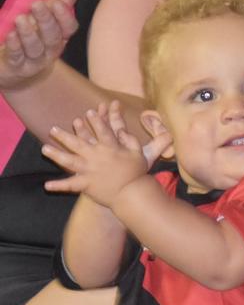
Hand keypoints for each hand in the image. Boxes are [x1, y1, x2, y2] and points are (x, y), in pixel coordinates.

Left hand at [0, 0, 81, 90]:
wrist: (16, 66)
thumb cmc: (36, 33)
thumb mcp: (49, 12)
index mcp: (60, 34)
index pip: (69, 27)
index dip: (64, 17)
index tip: (57, 2)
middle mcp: (51, 49)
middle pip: (53, 37)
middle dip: (46, 21)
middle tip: (37, 5)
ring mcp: (35, 60)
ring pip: (37, 49)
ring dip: (29, 35)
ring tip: (20, 20)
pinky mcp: (18, 66)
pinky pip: (18, 58)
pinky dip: (15, 47)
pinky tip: (11, 36)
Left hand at [42, 101, 171, 205]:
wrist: (132, 192)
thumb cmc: (137, 172)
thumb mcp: (138, 152)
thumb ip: (129, 139)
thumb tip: (121, 130)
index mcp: (110, 147)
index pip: (101, 130)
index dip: (95, 120)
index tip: (88, 112)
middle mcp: (96, 156)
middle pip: (77, 143)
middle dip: (64, 135)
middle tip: (53, 129)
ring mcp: (89, 170)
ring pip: (68, 160)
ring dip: (55, 154)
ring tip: (44, 148)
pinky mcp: (86, 184)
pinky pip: (70, 185)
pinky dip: (58, 186)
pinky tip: (47, 185)